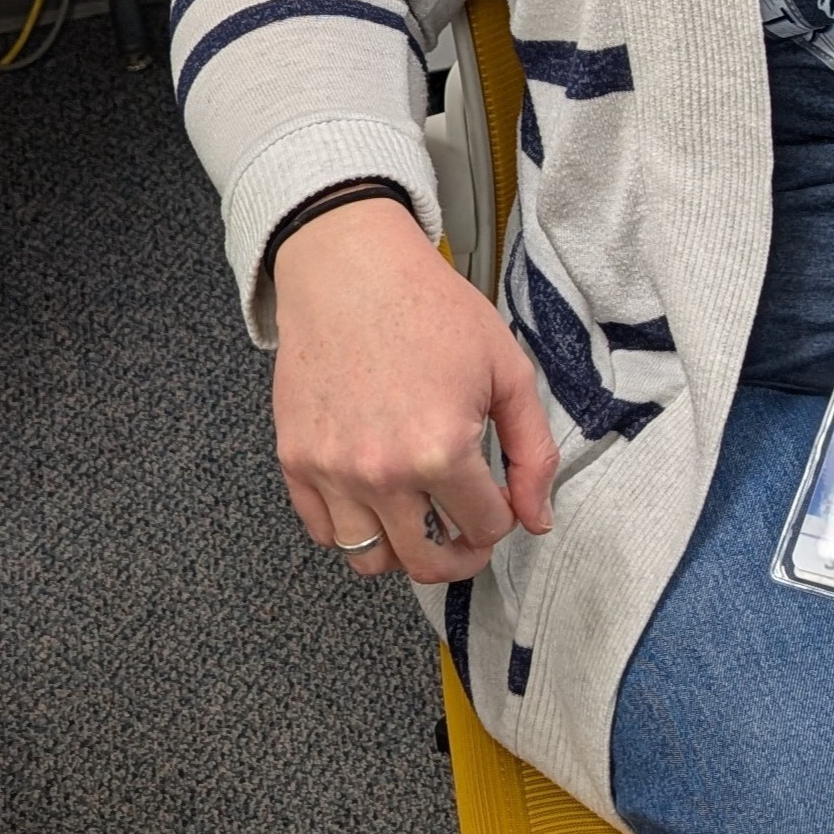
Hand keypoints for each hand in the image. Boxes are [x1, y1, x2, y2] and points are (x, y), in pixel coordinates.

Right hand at [271, 196, 557, 580]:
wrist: (352, 270)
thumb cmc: (433, 310)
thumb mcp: (508, 369)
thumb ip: (532, 451)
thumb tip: (538, 517)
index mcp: (440, 450)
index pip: (486, 528)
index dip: (503, 517)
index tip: (501, 499)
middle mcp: (381, 473)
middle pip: (426, 563)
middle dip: (460, 555)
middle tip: (469, 533)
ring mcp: (331, 471)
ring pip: (369, 558)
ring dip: (403, 549)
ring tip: (423, 515)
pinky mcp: (295, 461)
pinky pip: (323, 531)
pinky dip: (352, 527)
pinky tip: (379, 495)